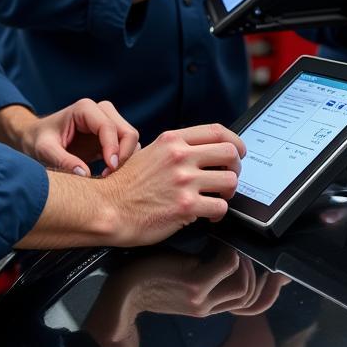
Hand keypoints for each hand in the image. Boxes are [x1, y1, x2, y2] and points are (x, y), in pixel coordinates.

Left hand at [15, 98, 139, 176]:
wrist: (35, 138)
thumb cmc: (37, 140)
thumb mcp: (44, 151)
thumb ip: (63, 161)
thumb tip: (86, 174)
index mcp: (85, 109)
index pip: (109, 127)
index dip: (113, 149)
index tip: (108, 170)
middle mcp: (100, 111)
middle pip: (127, 131)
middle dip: (122, 154)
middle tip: (108, 175)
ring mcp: (107, 121)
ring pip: (130, 138)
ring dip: (124, 158)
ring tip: (106, 175)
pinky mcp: (109, 135)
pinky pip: (127, 146)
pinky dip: (123, 160)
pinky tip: (107, 172)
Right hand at [102, 124, 245, 243]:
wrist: (108, 207)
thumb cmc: (126, 184)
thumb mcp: (150, 152)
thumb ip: (175, 149)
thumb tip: (201, 151)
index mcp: (172, 140)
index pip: (217, 131)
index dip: (235, 141)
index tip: (238, 151)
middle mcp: (180, 157)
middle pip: (230, 153)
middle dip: (236, 167)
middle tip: (229, 177)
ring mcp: (184, 181)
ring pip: (230, 181)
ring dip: (228, 192)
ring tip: (218, 197)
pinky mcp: (186, 206)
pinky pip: (220, 208)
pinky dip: (218, 213)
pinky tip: (209, 214)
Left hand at [104, 246, 286, 322]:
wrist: (119, 288)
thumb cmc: (147, 275)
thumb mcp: (181, 278)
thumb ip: (205, 269)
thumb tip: (226, 247)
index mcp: (208, 306)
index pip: (250, 306)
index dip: (270, 291)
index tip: (280, 274)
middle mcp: (209, 306)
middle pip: (252, 296)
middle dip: (264, 276)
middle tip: (258, 250)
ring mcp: (203, 298)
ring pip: (244, 281)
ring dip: (244, 258)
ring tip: (233, 241)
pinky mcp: (194, 284)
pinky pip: (227, 265)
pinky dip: (229, 249)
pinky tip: (219, 236)